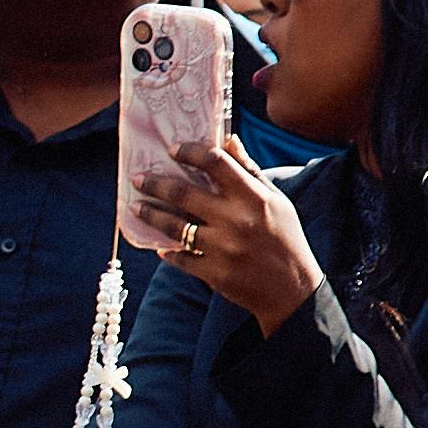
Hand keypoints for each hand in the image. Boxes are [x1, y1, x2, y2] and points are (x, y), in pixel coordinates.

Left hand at [130, 135, 322, 333]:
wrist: (292, 288)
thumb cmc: (284, 238)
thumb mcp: (276, 201)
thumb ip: (250, 170)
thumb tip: (228, 140)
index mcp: (254, 197)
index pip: (217, 163)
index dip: (191, 152)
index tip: (172, 149)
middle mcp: (236, 220)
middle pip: (184, 194)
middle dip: (155, 184)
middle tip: (137, 178)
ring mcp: (223, 248)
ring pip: (175, 227)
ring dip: (150, 215)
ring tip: (135, 207)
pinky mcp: (214, 272)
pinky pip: (180, 258)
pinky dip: (167, 251)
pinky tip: (159, 246)